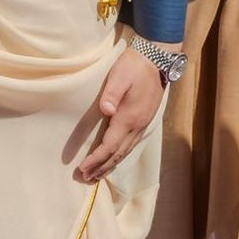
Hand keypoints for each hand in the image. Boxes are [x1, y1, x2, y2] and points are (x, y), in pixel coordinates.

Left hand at [68, 41, 167, 183]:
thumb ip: (112, 93)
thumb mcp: (120, 75)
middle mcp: (137, 126)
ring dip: (110, 165)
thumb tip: (106, 110)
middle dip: (101, 167)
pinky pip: (131, 145)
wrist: (156, 60)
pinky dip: (120, 156)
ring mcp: (142, 124)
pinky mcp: (144, 121)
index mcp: (129, 117)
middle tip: (86, 178)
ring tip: (97, 175)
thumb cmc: (134, 66)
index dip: (96, 159)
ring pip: (125, 152)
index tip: (82, 169)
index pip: (110, 146)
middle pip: (117, 154)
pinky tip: (114, 158)